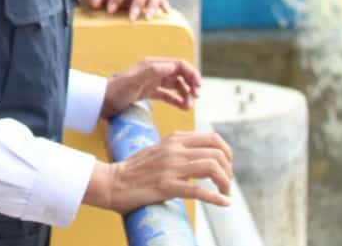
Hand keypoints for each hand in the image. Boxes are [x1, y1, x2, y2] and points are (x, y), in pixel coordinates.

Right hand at [90, 131, 232, 211]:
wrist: (113, 182)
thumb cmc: (135, 169)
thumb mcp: (158, 149)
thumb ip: (178, 148)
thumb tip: (199, 153)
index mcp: (174, 139)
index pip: (213, 138)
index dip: (227, 153)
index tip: (226, 167)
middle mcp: (174, 150)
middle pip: (217, 152)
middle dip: (228, 170)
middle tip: (226, 183)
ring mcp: (171, 167)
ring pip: (212, 167)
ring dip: (225, 182)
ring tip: (224, 192)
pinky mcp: (166, 186)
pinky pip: (198, 190)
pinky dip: (216, 198)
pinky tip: (224, 203)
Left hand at [102, 57, 201, 117]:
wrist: (102, 102)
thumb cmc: (116, 91)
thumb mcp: (133, 81)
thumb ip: (151, 72)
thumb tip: (171, 66)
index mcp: (152, 65)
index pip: (178, 64)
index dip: (191, 73)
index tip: (199, 86)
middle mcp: (154, 71)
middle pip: (179, 74)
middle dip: (191, 84)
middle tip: (196, 97)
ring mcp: (152, 82)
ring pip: (175, 85)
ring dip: (185, 94)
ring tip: (188, 106)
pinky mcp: (149, 93)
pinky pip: (168, 94)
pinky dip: (177, 100)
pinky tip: (183, 107)